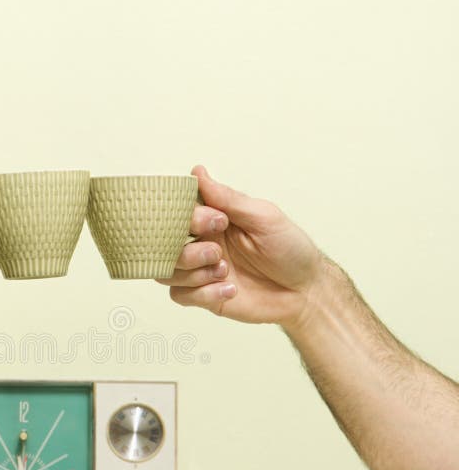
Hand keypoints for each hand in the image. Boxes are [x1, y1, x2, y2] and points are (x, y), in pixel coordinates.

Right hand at [158, 165, 325, 328]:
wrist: (305, 292)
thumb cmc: (290, 250)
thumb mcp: (264, 217)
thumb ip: (228, 198)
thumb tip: (197, 172)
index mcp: (213, 219)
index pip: (178, 212)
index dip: (188, 218)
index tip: (217, 222)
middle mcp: (201, 243)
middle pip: (164, 244)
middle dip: (188, 251)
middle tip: (217, 253)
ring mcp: (200, 271)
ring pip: (166, 272)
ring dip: (194, 273)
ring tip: (225, 272)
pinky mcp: (203, 297)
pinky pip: (179, 295)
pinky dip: (203, 293)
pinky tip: (230, 290)